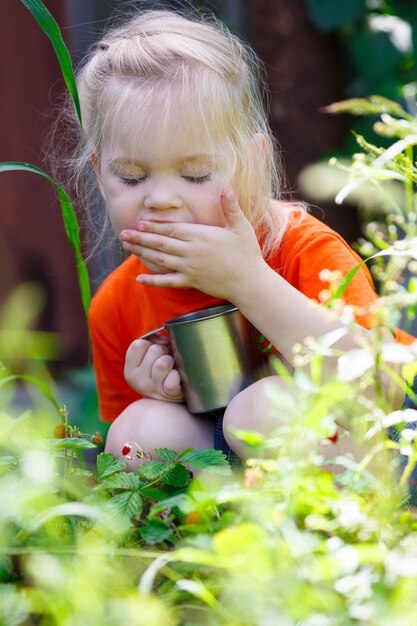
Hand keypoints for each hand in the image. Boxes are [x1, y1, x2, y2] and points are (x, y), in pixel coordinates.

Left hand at [119, 189, 265, 300]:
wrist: (249, 282)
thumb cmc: (247, 253)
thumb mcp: (241, 227)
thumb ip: (231, 207)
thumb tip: (227, 188)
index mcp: (201, 236)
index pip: (171, 229)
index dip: (153, 227)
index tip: (139, 223)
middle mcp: (191, 252)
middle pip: (160, 244)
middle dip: (140, 239)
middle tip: (123, 234)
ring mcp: (189, 268)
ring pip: (160, 260)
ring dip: (141, 254)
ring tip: (127, 248)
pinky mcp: (191, 282)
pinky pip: (167, 282)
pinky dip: (152, 281)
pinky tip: (139, 279)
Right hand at [124, 338, 183, 402]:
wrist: (169, 400)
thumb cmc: (159, 372)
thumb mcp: (149, 357)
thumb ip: (152, 341)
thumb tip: (163, 339)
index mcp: (130, 370)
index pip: (138, 344)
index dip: (150, 344)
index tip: (154, 352)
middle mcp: (137, 380)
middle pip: (155, 350)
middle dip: (164, 351)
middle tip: (166, 362)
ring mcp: (152, 388)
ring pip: (164, 362)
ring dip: (172, 361)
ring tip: (171, 369)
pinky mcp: (168, 393)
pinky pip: (173, 377)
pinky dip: (178, 374)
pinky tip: (177, 379)